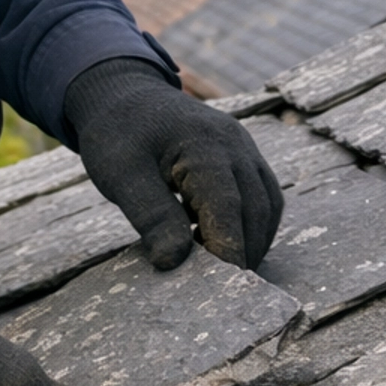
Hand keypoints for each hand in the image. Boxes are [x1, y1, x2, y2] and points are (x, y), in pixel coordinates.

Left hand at [63, 57, 282, 270]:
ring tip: (221, 270)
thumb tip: (172, 262)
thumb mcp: (121, 176)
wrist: (122, 94)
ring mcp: (244, 148)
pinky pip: (262, 195)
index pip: (227, 207)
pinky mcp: (243, 156)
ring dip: (252, 241)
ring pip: (267, 205)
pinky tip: (219, 243)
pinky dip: (250, 224)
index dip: (228, 249)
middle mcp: (235, 145)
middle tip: (222, 292)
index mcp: (204, 147)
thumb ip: (151, 216)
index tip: (222, 289)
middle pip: (257, 209)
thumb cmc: (117, 134)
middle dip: (244, 252)